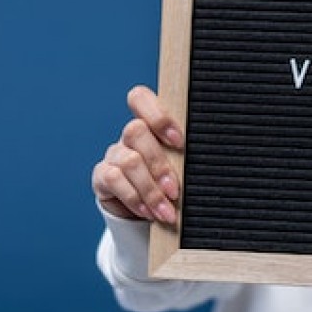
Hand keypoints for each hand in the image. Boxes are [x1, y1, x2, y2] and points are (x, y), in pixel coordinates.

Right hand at [91, 85, 183, 223]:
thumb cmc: (170, 182)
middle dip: (159, 164)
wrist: (146, 211)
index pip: (140, 98)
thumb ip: (184, 156)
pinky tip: (149, 213)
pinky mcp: (102, 176)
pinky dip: (135, 199)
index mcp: (150, 124)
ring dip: (151, 190)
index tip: (179, 141)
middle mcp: (129, 136)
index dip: (157, 115)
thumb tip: (208, 160)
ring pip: (129, 161)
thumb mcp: (179, 166)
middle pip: (135, 131)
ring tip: (167, 212)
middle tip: (175, 191)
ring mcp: (114, 154)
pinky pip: (115, 180)